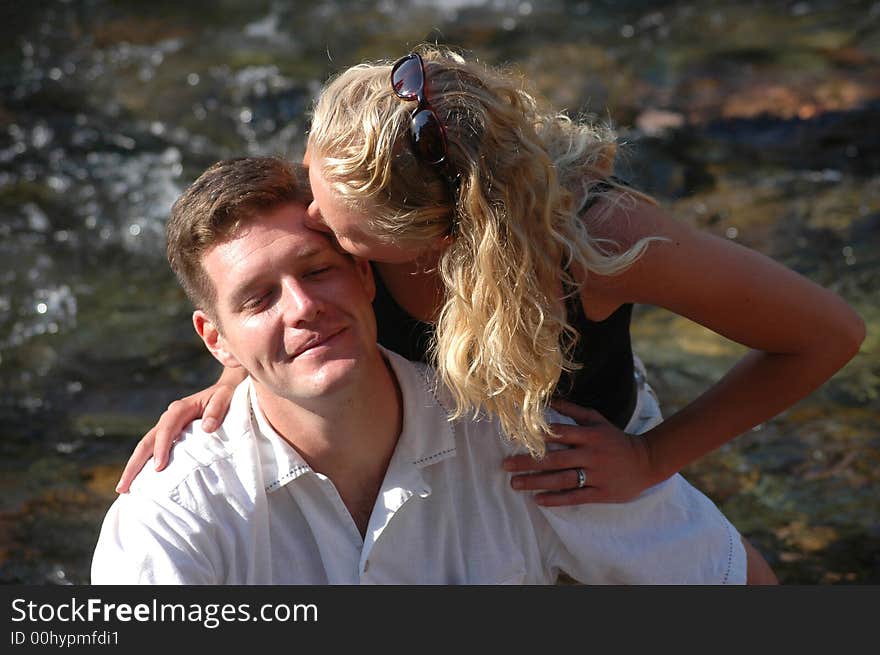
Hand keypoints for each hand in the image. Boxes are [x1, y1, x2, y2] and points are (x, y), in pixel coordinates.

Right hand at [114, 382, 236, 492]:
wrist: (223, 391)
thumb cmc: (225, 395)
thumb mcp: (225, 397)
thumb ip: (217, 410)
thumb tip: (207, 427)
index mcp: (180, 409)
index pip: (167, 429)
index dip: (161, 448)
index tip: (159, 468)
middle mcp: (169, 418)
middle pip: (146, 441)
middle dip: (134, 464)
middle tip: (123, 487)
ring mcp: (167, 428)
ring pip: (145, 448)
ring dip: (134, 467)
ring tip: (124, 489)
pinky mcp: (170, 436)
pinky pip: (154, 451)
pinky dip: (145, 465)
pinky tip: (140, 482)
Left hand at [502, 398, 661, 504]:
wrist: (646, 461)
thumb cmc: (614, 439)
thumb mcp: (596, 420)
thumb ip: (571, 411)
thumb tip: (546, 401)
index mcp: (589, 435)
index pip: (560, 433)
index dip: (538, 436)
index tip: (515, 439)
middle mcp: (591, 454)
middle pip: (555, 459)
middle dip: (528, 463)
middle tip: (505, 466)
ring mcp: (596, 475)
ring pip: (562, 479)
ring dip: (536, 482)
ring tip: (515, 484)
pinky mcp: (601, 493)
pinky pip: (575, 497)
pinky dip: (556, 499)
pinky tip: (538, 500)